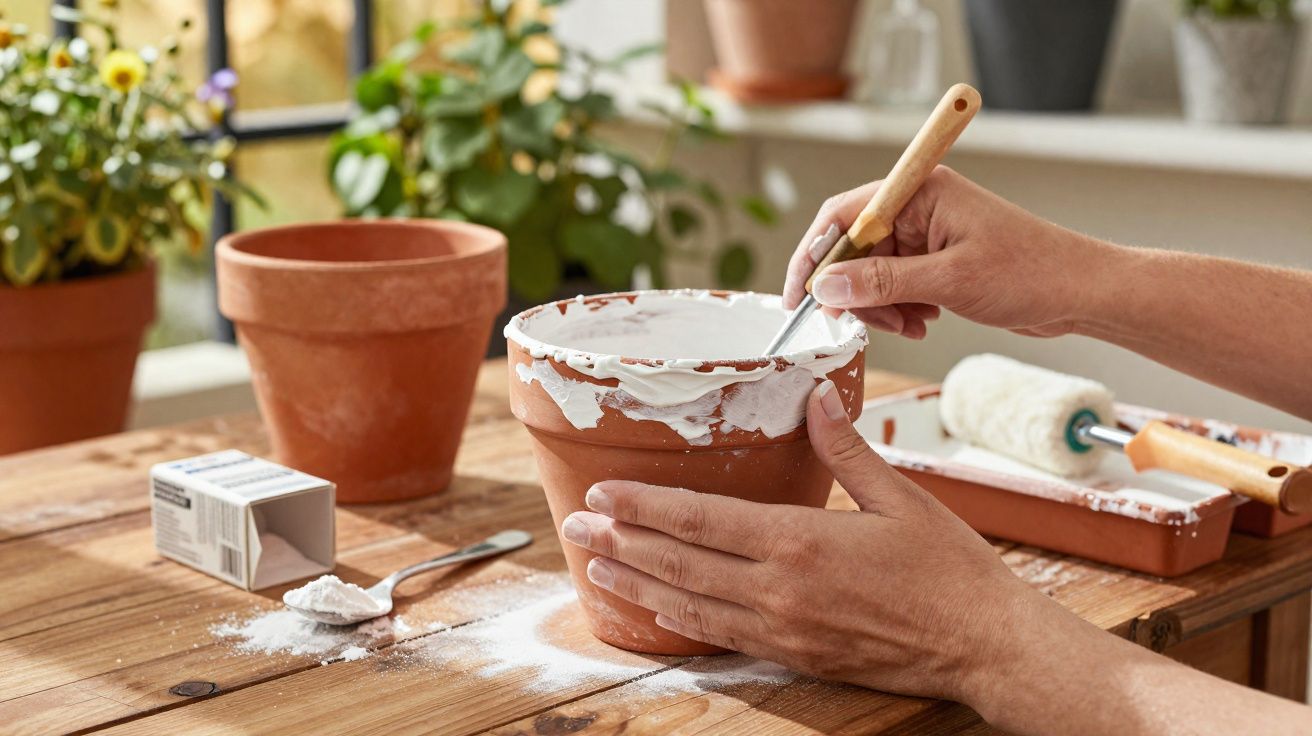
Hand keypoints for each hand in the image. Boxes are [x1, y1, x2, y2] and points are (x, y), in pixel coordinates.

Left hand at [559, 379, 1063, 703]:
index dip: (645, 507)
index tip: (603, 496)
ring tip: (596, 567)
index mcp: (800, 543)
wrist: (984, 646)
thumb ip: (846, 449)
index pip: (700, 520)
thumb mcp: (900, 497)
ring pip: (690, 606)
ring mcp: (783, 629)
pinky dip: (682, 622)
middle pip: (680, 564)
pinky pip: (723, 637)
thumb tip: (816, 397)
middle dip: (621, 543)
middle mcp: (779, 591)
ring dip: (638, 585)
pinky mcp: (796, 656)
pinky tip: (658, 611)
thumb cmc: (950, 570)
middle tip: (574, 527)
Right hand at [784, 166, 1112, 338]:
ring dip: (880, 306)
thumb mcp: (948, 280)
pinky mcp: (935, 260)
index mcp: (919, 191)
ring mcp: (926, 234)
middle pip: (852, 248)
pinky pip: (893, 285)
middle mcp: (918, 207)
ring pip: (870, 273)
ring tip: (911, 324)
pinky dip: (898, 308)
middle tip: (864, 323)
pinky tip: (925, 321)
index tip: (799, 297)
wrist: (1080, 293)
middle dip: (854, 291)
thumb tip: (826, 288)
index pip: (842, 215)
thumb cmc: (1031, 272)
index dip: (814, 256)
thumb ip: (881, 282)